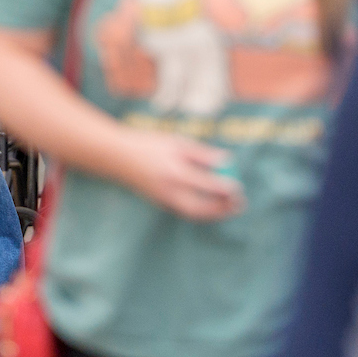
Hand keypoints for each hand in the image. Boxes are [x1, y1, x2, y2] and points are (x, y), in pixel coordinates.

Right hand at [118, 129, 243, 220]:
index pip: (205, 185)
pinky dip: (199, 212)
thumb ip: (202, 153)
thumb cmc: (149, 144)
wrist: (118, 156)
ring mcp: (162, 199)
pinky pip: (183, 211)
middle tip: (239, 205)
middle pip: (200, 207)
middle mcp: (169, 189)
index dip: (224, 188)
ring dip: (212, 214)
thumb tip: (226, 160)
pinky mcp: (159, 202)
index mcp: (175, 172)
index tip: (239, 188)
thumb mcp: (177, 142)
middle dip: (221, 209)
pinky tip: (210, 206)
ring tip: (229, 209)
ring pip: (191, 213)